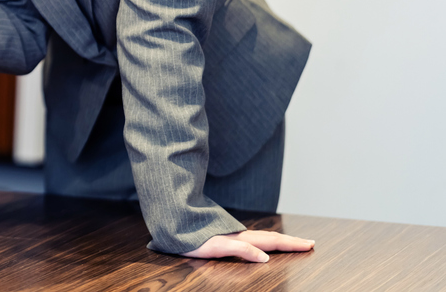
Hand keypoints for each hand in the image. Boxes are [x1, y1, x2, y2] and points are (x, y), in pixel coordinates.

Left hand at [182, 230, 314, 262]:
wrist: (173, 225)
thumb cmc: (193, 239)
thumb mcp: (217, 248)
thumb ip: (241, 250)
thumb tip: (265, 258)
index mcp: (242, 239)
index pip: (273, 241)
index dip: (292, 244)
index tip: (310, 244)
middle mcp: (240, 235)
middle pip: (271, 238)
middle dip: (291, 241)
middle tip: (310, 243)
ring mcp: (233, 235)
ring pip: (263, 237)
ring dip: (280, 240)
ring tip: (292, 243)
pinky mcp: (225, 237)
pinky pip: (252, 239)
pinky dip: (264, 241)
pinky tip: (262, 244)